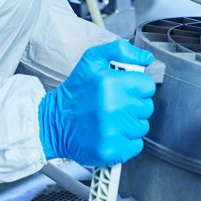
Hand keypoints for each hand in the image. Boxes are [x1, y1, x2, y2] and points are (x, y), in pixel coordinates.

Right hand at [37, 39, 156, 166]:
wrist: (53, 123)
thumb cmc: (75, 93)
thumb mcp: (92, 60)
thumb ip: (121, 50)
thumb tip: (146, 58)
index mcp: (110, 82)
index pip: (147, 86)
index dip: (137, 88)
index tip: (125, 91)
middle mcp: (113, 107)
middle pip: (146, 107)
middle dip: (133, 106)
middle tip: (115, 106)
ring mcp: (113, 131)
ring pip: (142, 127)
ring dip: (130, 124)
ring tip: (111, 120)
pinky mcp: (111, 150)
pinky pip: (135, 145)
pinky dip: (126, 142)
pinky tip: (111, 134)